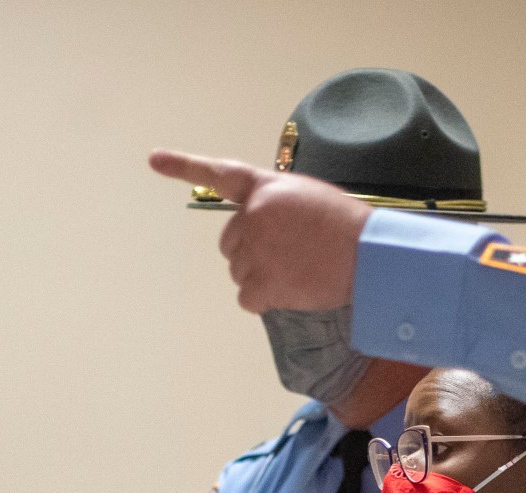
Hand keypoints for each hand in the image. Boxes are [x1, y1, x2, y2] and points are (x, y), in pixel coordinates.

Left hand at [149, 151, 370, 312]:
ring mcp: (256, 250)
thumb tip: (261, 232)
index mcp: (267, 189)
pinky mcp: (262, 282)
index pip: (220, 174)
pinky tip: (294, 289)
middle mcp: (254, 215)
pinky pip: (247, 298)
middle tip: (290, 254)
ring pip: (238, 271)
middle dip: (251, 251)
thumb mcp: (309, 198)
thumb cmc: (348, 228)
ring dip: (261, 276)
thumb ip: (276, 206)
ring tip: (299, 269)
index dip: (184, 166)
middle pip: (229, 242)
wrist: (372, 258)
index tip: (154, 159)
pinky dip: (266, 300)